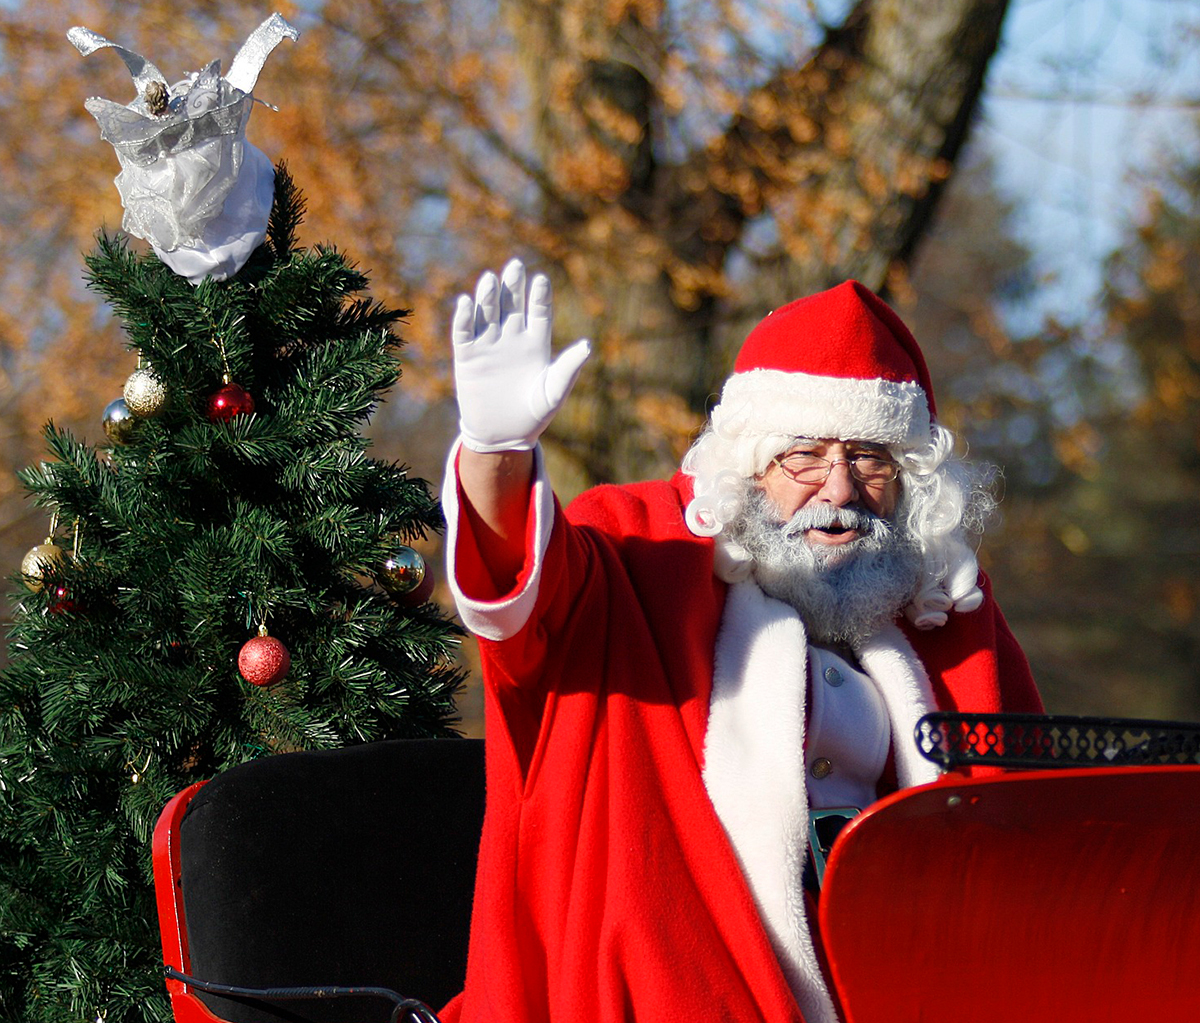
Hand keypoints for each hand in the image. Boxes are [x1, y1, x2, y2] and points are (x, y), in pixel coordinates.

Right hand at [452, 259, 590, 452]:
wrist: (503, 436)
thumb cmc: (534, 416)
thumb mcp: (554, 393)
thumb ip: (568, 369)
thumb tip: (587, 346)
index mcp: (536, 342)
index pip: (538, 311)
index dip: (539, 295)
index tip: (540, 279)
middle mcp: (512, 338)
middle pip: (512, 304)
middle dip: (513, 286)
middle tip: (515, 266)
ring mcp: (489, 345)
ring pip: (487, 312)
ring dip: (488, 296)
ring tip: (490, 280)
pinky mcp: (467, 357)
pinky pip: (464, 332)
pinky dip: (464, 317)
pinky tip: (466, 303)